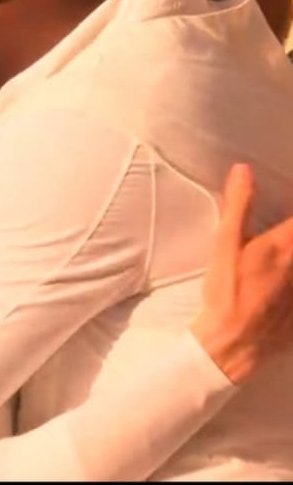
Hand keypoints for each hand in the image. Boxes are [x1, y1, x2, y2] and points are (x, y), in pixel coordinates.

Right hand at [191, 163, 292, 382]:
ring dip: (290, 257)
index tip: (289, 204)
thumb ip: (238, 206)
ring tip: (278, 262)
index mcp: (283, 245)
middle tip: (280, 235)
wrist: (234, 342)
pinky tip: (283, 288)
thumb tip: (244, 169)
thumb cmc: (226, 291)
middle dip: (290, 234)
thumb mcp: (225, 245)